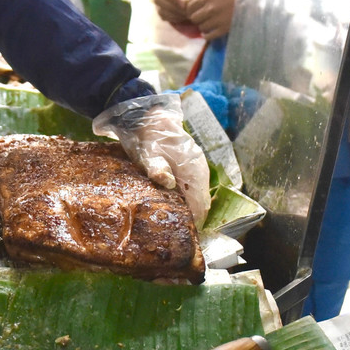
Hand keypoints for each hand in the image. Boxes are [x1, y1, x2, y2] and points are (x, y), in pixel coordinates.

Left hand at [92, 95, 210, 222]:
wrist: (149, 116)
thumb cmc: (147, 138)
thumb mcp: (148, 154)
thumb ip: (157, 168)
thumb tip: (168, 183)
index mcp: (193, 168)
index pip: (201, 203)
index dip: (195, 220)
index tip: (185, 233)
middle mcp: (199, 169)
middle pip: (202, 201)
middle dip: (193, 216)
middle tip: (178, 230)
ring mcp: (196, 166)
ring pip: (198, 194)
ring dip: (190, 207)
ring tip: (176, 219)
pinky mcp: (190, 164)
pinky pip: (193, 186)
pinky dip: (187, 196)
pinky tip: (174, 202)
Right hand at [153, 0, 206, 24]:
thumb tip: (184, 6)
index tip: (184, 6)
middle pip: (158, 0)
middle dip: (173, 8)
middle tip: (186, 13)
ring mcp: (157, 0)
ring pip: (160, 10)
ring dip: (174, 15)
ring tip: (187, 15)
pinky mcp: (160, 9)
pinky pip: (163, 16)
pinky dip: (174, 18)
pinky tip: (184, 17)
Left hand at [183, 0, 237, 40]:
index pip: (190, 6)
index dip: (191, 8)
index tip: (196, 9)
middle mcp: (211, 9)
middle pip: (193, 18)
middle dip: (196, 17)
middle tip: (202, 16)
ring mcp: (217, 20)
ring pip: (201, 27)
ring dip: (203, 26)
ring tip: (209, 23)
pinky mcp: (224, 29)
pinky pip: (209, 36)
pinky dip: (208, 35)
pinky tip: (210, 31)